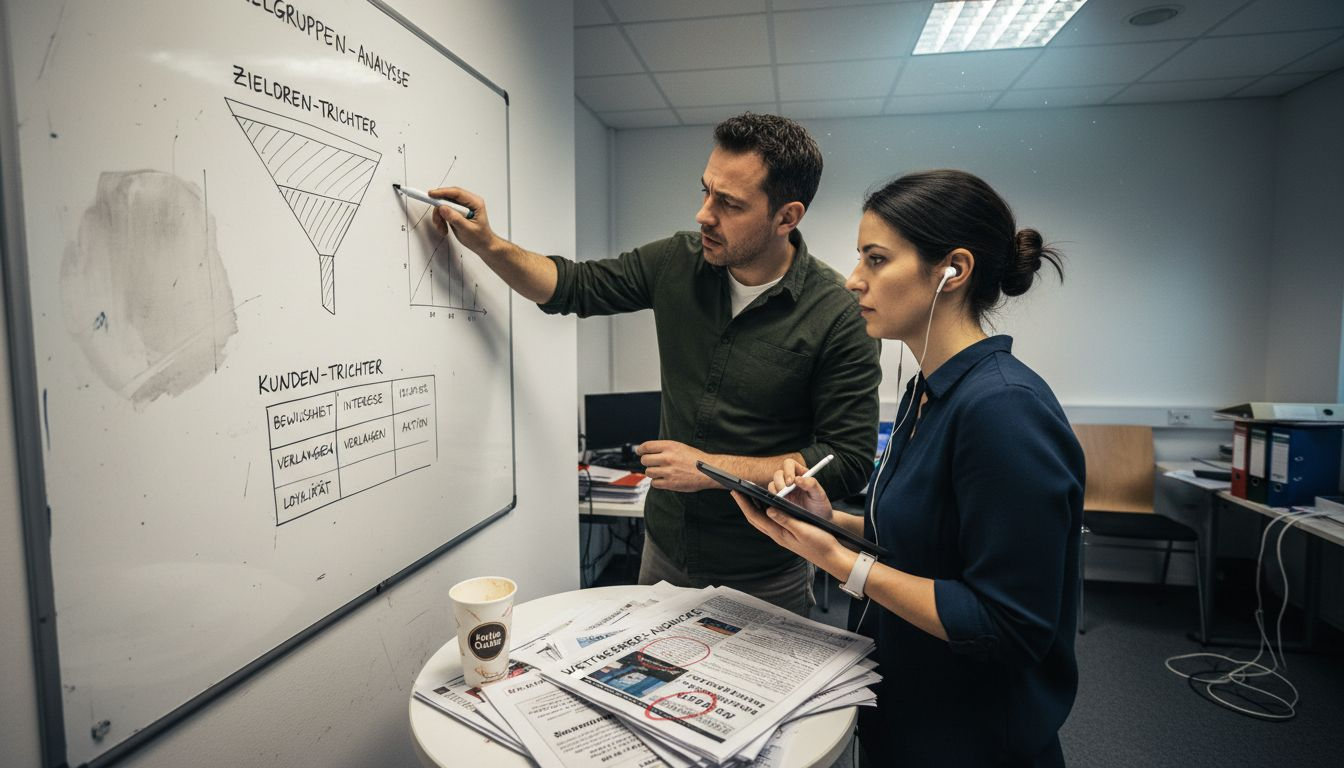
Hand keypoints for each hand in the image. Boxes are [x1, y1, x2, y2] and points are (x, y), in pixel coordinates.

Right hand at [429, 186, 495, 254]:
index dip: (443, 192)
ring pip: (444, 205)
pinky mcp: (457, 211)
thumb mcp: (467, 229)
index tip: (431, 195)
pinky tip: (444, 228)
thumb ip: (455, 218)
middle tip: (436, 220)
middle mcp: (468, 202)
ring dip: (439, 217)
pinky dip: (441, 220)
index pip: (457, 193)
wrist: (483, 245)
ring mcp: (462, 207)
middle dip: (439, 208)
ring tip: (442, 228)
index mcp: (475, 203)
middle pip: (448, 198)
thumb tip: (443, 208)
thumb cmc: (480, 238)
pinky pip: (444, 211)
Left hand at [636, 440, 714, 491]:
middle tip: (651, 463)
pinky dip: (656, 482)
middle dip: (646, 461)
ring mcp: (668, 471)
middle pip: (645, 460)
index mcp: (670, 447)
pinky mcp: (670, 483)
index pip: (647, 446)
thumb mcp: (680, 447)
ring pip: (648, 472)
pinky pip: (654, 483)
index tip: (639, 451)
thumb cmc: (696, 458)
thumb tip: (649, 451)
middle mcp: (667, 458)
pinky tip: (663, 479)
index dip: (640, 449)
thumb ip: (665, 448)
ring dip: (652, 472)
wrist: (708, 470)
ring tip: (660, 471)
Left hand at [730, 490, 846, 571]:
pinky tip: (766, 506)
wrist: (831, 556)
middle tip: (737, 492)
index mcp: (779, 533)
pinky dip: (764, 511)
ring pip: (762, 520)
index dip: (744, 504)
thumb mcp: (802, 529)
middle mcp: (777, 535)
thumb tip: (768, 510)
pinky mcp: (788, 534)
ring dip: (753, 508)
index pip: (756, 517)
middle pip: (755, 518)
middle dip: (745, 505)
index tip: (736, 492)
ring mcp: (782, 535)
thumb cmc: (819, 543)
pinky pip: (770, 521)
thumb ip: (785, 519)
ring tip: (748, 496)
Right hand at [767, 459, 833, 520]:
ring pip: (772, 484)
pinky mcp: (779, 499)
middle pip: (778, 474)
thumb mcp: (820, 494)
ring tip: (783, 499)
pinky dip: (773, 498)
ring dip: (775, 490)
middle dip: (780, 482)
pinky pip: (771, 495)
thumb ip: (811, 484)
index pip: (789, 464)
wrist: (818, 520)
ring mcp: (784, 490)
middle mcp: (791, 480)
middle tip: (784, 492)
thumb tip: (798, 479)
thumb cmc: (820, 505)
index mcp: (801, 474)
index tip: (790, 482)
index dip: (787, 471)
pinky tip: (779, 504)